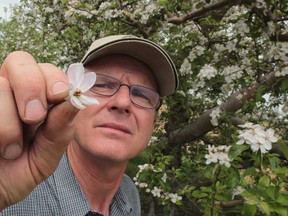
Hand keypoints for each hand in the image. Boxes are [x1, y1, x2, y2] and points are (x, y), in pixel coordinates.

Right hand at [0, 51, 77, 210]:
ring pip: (0, 85)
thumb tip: (75, 100)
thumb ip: (61, 128)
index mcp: (35, 100)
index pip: (47, 70)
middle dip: (31, 87)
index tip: (59, 97)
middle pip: (20, 61)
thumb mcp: (46, 155)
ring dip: (9, 122)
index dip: (54, 79)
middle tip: (33, 118)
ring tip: (11, 149)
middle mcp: (10, 92)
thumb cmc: (17, 172)